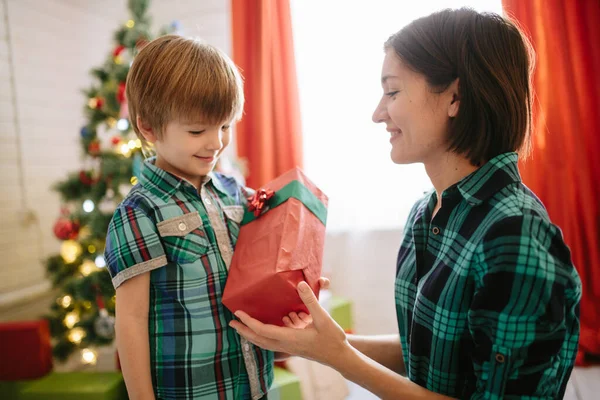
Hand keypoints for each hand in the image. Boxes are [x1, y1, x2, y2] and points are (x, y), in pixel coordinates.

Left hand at [230, 280, 348, 367]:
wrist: (340, 357)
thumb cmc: (332, 339)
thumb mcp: (323, 318)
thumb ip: (310, 301)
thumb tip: (300, 284)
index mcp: (289, 338)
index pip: (263, 330)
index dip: (249, 322)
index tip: (238, 313)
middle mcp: (286, 345)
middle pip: (259, 340)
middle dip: (244, 331)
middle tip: (232, 323)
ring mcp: (290, 347)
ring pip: (265, 341)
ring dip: (253, 333)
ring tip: (245, 324)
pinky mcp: (295, 346)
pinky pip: (276, 340)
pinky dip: (268, 333)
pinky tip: (277, 321)